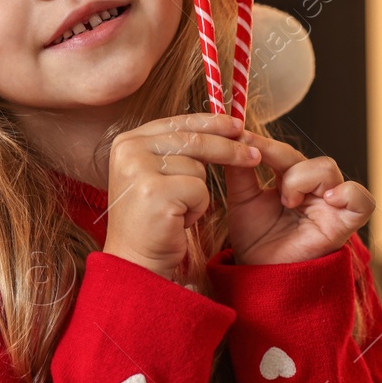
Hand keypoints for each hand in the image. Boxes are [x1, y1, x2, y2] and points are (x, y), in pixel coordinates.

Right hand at [101, 113, 259, 278]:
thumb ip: (176, 149)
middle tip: (254, 155)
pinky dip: (198, 208)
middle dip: (228, 148)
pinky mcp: (155, 192)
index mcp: (127, 142)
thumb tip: (220, 125)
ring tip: (178, 209)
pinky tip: (178, 220)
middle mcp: (128, 150)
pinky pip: (199, 189)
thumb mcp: (157, 174)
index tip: (237, 126)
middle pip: (192, 140)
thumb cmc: (152, 220)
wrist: (135, 260)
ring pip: (198, 167)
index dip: (210, 123)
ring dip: (199, 192)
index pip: (177, 122)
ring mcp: (139, 170)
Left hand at [223, 131, 374, 265]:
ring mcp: (332, 205)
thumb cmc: (254, 239)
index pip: (283, 152)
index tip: (239, 136)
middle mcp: (315, 190)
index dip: (263, 144)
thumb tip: (233, 138)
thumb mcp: (242, 199)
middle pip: (305, 154)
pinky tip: (325, 200)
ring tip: (287, 202)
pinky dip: (345, 194)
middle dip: (279, 157)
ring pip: (328, 169)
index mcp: (292, 180)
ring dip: (302, 178)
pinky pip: (361, 200)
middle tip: (260, 170)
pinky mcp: (345, 224)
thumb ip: (239, 170)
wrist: (259, 274)